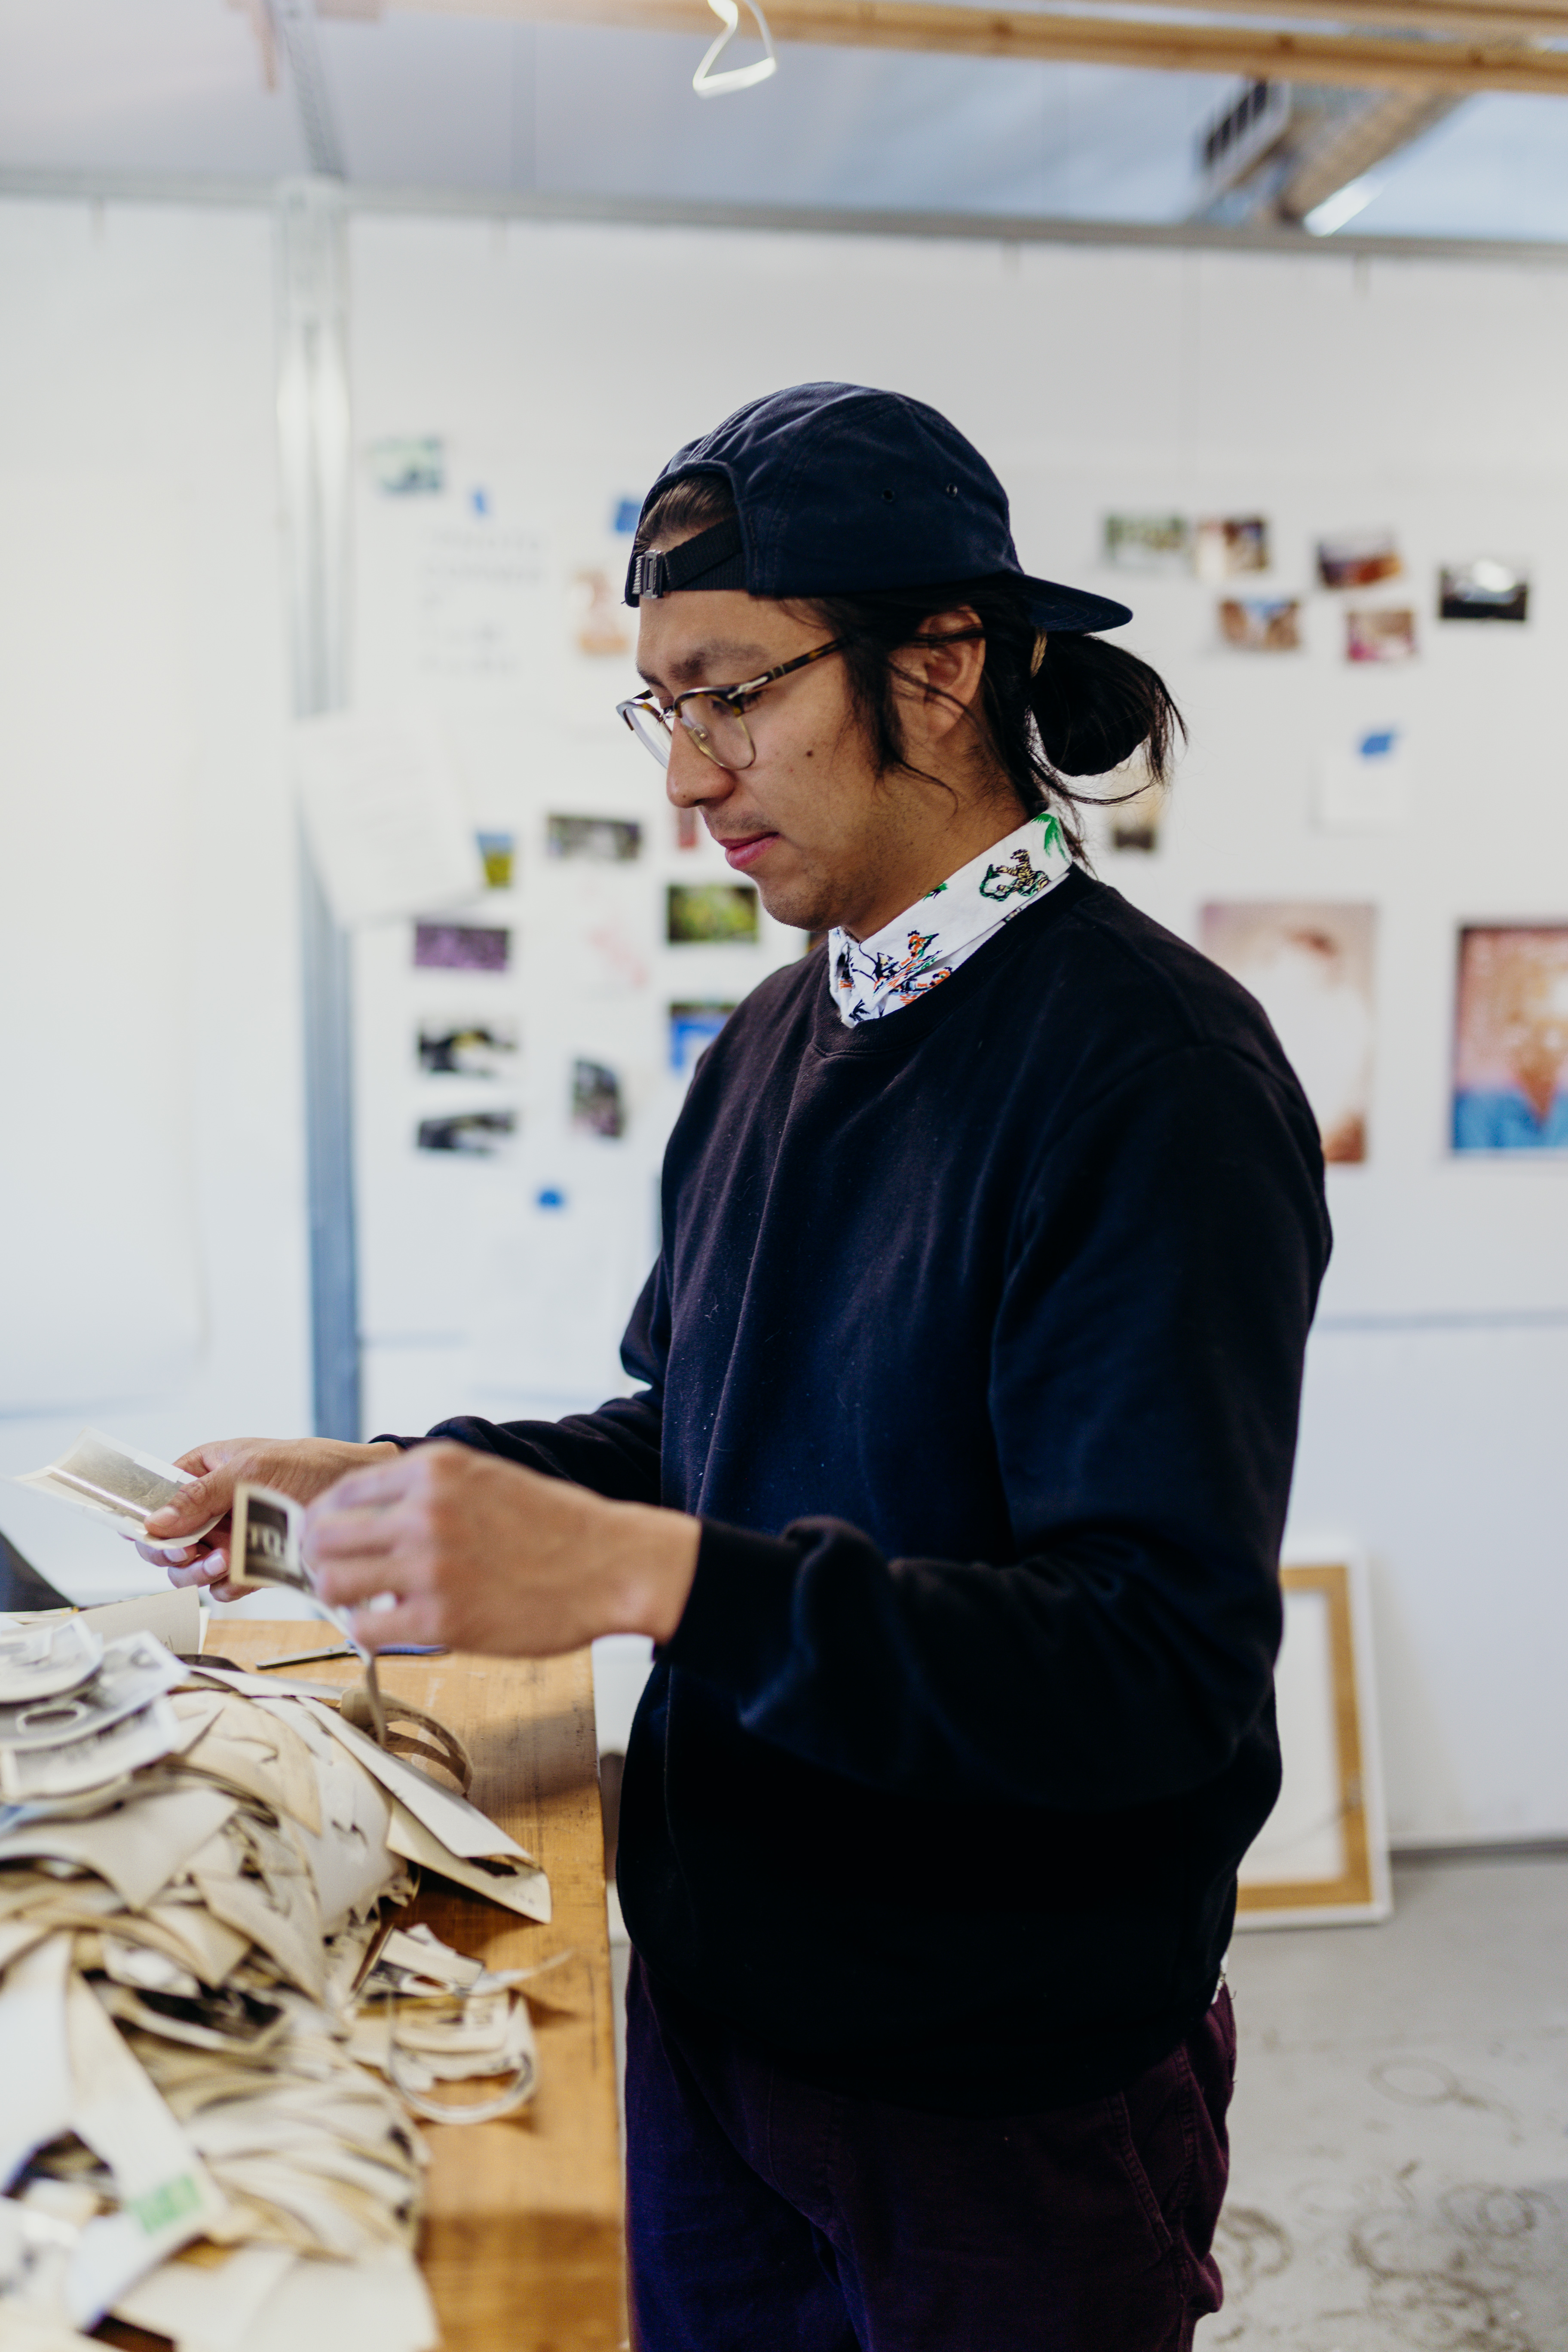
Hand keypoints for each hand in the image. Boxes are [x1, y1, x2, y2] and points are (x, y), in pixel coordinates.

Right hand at [137, 1437, 398, 1600]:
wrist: (353, 1489)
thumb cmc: (307, 1463)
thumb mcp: (250, 1468)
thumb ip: (200, 1495)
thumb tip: (155, 1521)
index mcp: (199, 1473)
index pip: (151, 1500)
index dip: (145, 1522)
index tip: (155, 1536)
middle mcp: (208, 1508)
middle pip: (163, 1543)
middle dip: (171, 1553)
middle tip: (190, 1553)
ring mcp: (227, 1537)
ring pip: (188, 1570)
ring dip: (199, 1571)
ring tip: (225, 1559)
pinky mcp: (249, 1563)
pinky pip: (221, 1586)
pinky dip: (227, 1584)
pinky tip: (242, 1571)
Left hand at [305, 1440, 699, 1655]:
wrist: (611, 1566)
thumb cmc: (555, 1526)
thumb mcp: (487, 1477)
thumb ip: (428, 1488)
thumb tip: (369, 1514)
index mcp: (435, 1470)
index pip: (342, 1494)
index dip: (324, 1521)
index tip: (326, 1539)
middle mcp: (425, 1512)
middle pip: (324, 1537)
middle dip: (318, 1558)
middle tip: (331, 1573)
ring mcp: (431, 1567)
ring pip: (333, 1583)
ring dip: (336, 1596)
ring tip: (356, 1601)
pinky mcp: (441, 1620)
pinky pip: (366, 1629)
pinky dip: (365, 1630)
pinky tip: (386, 1625)